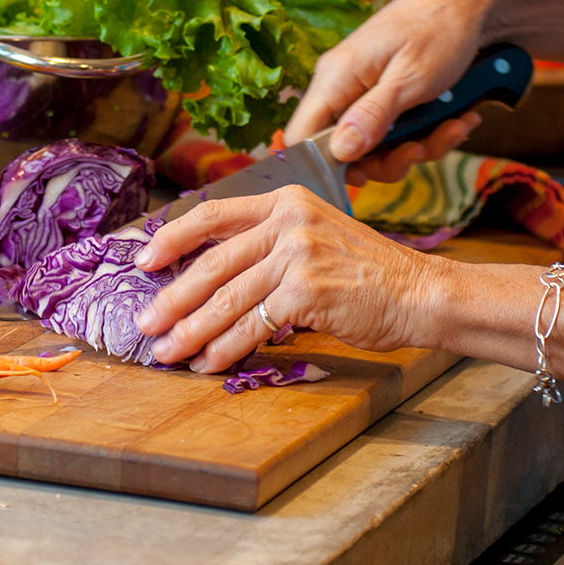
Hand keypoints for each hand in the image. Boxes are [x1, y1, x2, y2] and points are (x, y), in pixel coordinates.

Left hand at [134, 186, 440, 373]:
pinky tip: (210, 363)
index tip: (144, 261)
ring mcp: (297, 254)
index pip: (214, 212)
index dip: (172, 237)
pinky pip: (252, 325)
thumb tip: (209, 277)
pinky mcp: (306, 291)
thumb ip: (269, 245)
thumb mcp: (316, 237)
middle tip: (146, 323)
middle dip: (172, 298)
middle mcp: (289, 221)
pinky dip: (226, 348)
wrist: (419, 293)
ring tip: (168, 352)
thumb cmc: (368, 273)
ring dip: (191, 331)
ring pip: (227, 298)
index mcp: (286, 201)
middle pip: (212, 262)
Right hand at [285, 0, 501, 180]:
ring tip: (454, 126)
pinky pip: (398, 133)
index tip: (363, 178)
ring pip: (377, 147)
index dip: (324, 167)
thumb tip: (339, 152)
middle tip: (420, 150)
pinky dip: (430, 134)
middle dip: (388, 161)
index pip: (301, 136)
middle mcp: (342, 87)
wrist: (471, 4)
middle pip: (343, 150)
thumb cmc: (440, 29)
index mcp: (336, 77)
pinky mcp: (386, 99)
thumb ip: (373, 115)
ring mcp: (364, 94)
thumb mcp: (411, 78)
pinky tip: (458, 119)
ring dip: (418, 147)